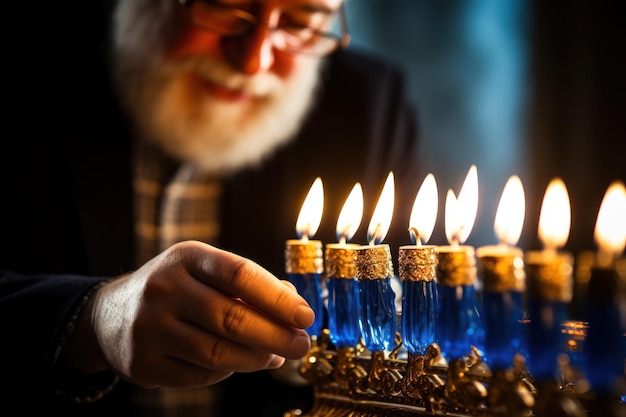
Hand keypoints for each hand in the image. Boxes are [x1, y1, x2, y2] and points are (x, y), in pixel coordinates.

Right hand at [85, 241, 314, 388]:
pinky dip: (227, 372)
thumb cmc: (177, 289)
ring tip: (276, 357)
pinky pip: (199, 376)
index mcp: (186, 257)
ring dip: (256, 358)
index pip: (240, 274)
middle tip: (300, 345)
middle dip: (275, 335)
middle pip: (231, 317)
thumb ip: (249, 286)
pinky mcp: (142, 364)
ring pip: (217, 352)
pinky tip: (240, 363)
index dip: (278, 298)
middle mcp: (163, 288)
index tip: (306, 316)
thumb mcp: (205, 272)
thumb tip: (294, 310)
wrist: (113, 314)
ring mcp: (149, 328)